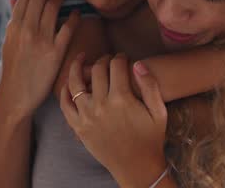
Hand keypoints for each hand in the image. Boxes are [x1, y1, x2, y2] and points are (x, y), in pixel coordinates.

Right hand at [0, 0, 80, 119]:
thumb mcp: (9, 42)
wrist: (15, 97)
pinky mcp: (54, 53)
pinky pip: (67, 30)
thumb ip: (15, 20)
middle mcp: (26, 30)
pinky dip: (74, 19)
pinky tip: (80, 13)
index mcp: (14, 26)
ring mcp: (40, 41)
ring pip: (53, 8)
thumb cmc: (14, 69)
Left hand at [59, 53, 168, 187]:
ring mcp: (86, 116)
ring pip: (75, 83)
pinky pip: (65, 104)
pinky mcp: (78, 127)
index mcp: (122, 99)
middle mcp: (101, 105)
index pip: (116, 66)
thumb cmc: (151, 138)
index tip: (123, 57)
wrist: (136, 167)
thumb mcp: (159, 112)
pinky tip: (69, 83)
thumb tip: (137, 63)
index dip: (121, 57)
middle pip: (97, 70)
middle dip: (104, 60)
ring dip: (76, 67)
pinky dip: (65, 91)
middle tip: (109, 60)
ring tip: (81, 58)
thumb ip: (150, 85)